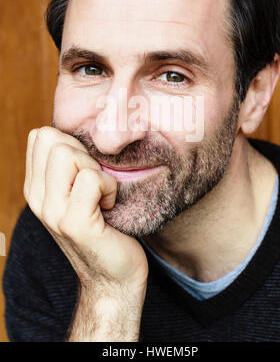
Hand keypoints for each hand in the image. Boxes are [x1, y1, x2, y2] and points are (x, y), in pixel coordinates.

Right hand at [23, 126, 148, 296]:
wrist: (114, 277)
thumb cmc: (105, 227)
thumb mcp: (79, 192)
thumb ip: (70, 166)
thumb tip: (80, 132)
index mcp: (36, 187)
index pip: (41, 135)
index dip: (71, 142)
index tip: (86, 169)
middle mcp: (37, 198)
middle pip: (52, 138)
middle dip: (83, 153)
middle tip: (96, 183)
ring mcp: (52, 211)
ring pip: (68, 154)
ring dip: (96, 170)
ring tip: (102, 195)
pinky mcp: (73, 223)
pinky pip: (91, 179)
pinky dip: (109, 187)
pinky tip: (109, 206)